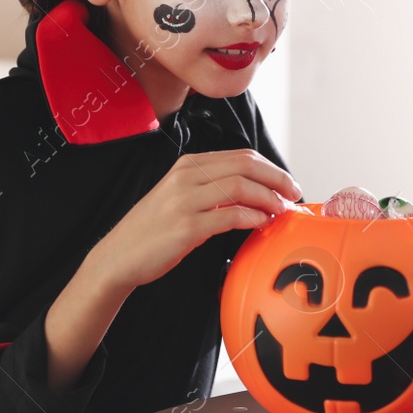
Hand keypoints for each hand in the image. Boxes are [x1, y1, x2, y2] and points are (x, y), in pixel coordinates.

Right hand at [87, 148, 301, 294]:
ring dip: (268, 199)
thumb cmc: (155, 230)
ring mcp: (184, 200)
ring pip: (240, 187)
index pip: (242, 156)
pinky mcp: (185, 227)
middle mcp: (186, 176)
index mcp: (189, 164)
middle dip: (277, 180)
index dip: (272, 169)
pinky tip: (261, 224)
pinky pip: (229, 216)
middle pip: (246, 166)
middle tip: (294, 196)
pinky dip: (252, 218)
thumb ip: (214, 189)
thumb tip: (257, 191)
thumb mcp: (183, 197)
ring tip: (281, 212)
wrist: (118, 256)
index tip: (288, 184)